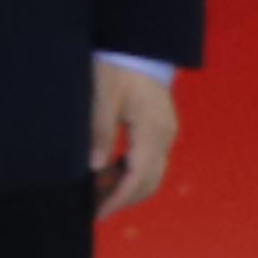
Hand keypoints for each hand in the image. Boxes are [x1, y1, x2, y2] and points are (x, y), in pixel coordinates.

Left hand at [92, 59, 181, 219]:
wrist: (138, 44)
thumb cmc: (117, 65)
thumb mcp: (102, 96)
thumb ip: (99, 131)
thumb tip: (94, 166)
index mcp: (152, 130)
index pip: (138, 178)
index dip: (117, 199)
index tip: (96, 213)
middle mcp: (165, 136)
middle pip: (148, 181)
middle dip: (121, 198)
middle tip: (92, 209)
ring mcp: (165, 132)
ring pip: (149, 173)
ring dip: (124, 186)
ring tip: (94, 193)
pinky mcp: (159, 128)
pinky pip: (148, 159)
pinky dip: (128, 171)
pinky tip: (105, 173)